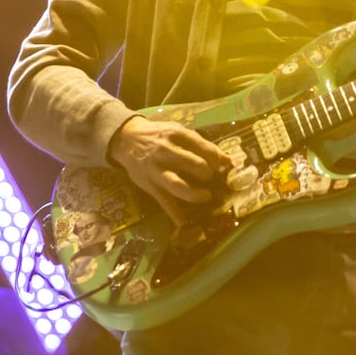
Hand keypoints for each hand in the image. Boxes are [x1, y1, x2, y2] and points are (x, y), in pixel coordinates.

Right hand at [107, 116, 232, 227]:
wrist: (127, 139)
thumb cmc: (159, 135)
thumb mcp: (178, 132)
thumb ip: (202, 145)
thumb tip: (228, 161)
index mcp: (177, 135)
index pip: (205, 149)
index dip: (216, 160)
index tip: (217, 165)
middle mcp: (167, 151)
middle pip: (195, 165)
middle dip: (208, 174)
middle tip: (210, 177)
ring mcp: (157, 169)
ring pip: (178, 185)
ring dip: (195, 194)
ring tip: (205, 197)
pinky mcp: (149, 184)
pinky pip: (163, 201)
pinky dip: (174, 213)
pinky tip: (183, 222)